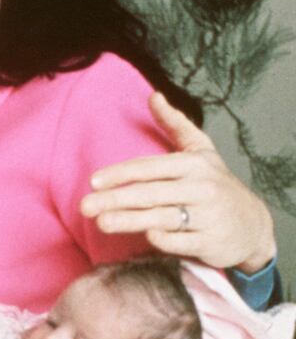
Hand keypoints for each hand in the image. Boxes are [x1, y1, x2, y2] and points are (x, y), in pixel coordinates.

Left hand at [80, 93, 275, 272]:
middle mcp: (202, 188)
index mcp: (194, 164)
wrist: (253, 226)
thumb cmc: (217, 185)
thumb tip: (153, 96)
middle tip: (86, 206)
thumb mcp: (202, 151)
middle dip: (116, 199)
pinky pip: (181, 241)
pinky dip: (163, 239)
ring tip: (101, 223)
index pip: (150, 168)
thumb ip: (175, 124)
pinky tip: (145, 236)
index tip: (94, 182)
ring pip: (162, 217)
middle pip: (151, 193)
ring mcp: (208, 216)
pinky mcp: (211, 242)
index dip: (121, 174)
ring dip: (130, 220)